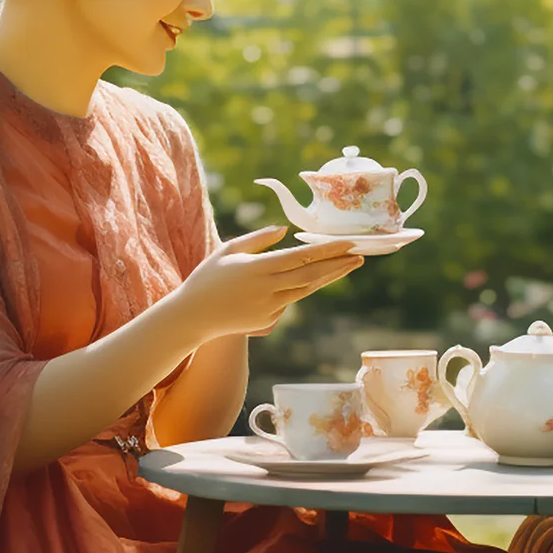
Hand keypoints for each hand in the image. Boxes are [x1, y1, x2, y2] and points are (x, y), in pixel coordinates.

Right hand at [171, 225, 362, 339]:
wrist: (192, 318)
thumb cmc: (207, 277)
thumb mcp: (228, 250)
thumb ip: (258, 239)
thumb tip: (285, 231)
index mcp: (258, 269)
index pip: (301, 257)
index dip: (327, 250)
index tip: (348, 243)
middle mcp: (267, 290)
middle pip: (311, 275)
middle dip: (338, 264)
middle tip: (361, 254)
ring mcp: (269, 309)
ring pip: (306, 289)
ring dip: (328, 276)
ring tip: (348, 264)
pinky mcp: (268, 322)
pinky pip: (289, 301)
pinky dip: (299, 289)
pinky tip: (306, 279)